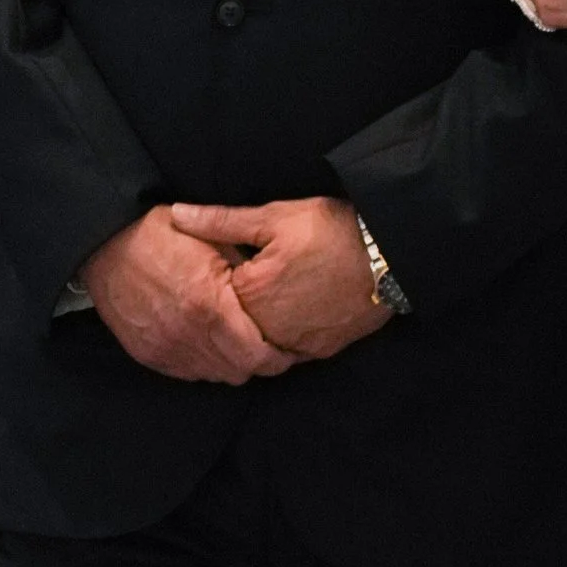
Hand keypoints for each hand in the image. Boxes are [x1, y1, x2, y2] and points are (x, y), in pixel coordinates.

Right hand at [82, 206, 295, 384]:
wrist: (105, 244)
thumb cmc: (161, 234)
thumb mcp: (212, 241)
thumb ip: (245, 272)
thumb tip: (274, 292)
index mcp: (210, 305)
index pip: (258, 354)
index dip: (280, 356)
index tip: (289, 348)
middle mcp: (188, 334)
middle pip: (240, 371)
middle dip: (260, 364)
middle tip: (269, 348)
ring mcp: (166, 348)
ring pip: (215, 376)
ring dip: (231, 364)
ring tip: (239, 344)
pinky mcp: (148, 354)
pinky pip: (188, 373)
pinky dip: (204, 363)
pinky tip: (209, 343)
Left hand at [171, 194, 390, 361]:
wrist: (390, 256)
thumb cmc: (332, 231)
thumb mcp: (275, 216)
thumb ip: (222, 221)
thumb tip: (177, 214)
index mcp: (249, 293)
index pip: (210, 296)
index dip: (210, 281)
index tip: (219, 266)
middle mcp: (266, 328)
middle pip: (233, 324)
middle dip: (230, 307)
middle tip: (246, 283)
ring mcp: (293, 345)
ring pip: (259, 342)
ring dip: (256, 326)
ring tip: (267, 298)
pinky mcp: (318, 352)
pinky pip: (287, 352)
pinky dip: (283, 338)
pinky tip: (289, 314)